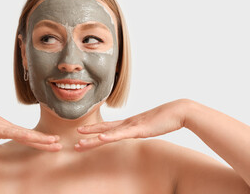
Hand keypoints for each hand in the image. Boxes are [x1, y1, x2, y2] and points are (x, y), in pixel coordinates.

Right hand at [0, 95, 60, 151]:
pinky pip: (13, 133)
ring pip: (26, 134)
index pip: (26, 135)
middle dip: (45, 141)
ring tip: (55, 142)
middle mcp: (7, 126)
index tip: (50, 142)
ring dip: (41, 139)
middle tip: (60, 144)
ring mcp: (2, 127)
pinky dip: (25, 136)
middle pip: (30, 135)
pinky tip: (34, 138)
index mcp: (5, 127)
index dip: (39, 139)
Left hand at [75, 98, 191, 151]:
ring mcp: (132, 126)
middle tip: (75, 139)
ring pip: (108, 133)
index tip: (83, 131)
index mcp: (129, 123)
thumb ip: (142, 128)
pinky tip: (100, 139)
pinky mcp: (139, 129)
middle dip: (89, 134)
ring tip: (80, 141)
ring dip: (93, 138)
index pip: (108, 127)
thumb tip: (138, 130)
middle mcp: (127, 123)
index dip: (95, 129)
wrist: (178, 111)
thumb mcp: (150, 125)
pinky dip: (110, 137)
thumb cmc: (166, 118)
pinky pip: (122, 134)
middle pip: (104, 130)